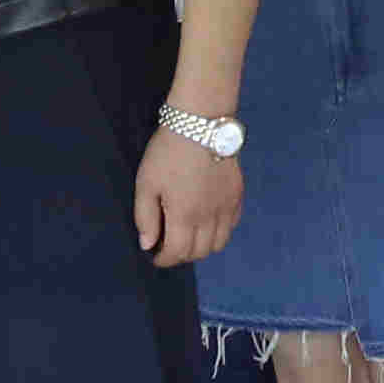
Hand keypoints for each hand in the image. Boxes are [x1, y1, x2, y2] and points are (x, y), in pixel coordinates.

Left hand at [131, 126, 244, 266]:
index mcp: (185, 215)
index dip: (164, 259)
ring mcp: (227, 206)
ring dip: (203, 247)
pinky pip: (232, 225)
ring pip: (219, 243)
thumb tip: (147, 245)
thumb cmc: (168, 151)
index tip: (155, 255)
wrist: (202, 122)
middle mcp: (210, 217)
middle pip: (200, 252)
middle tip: (169, 245)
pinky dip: (220, 231)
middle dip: (182, 255)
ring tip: (189, 236)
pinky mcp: (238, 194)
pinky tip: (207, 221)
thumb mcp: (146, 183)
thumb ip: (145, 217)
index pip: (177, 253)